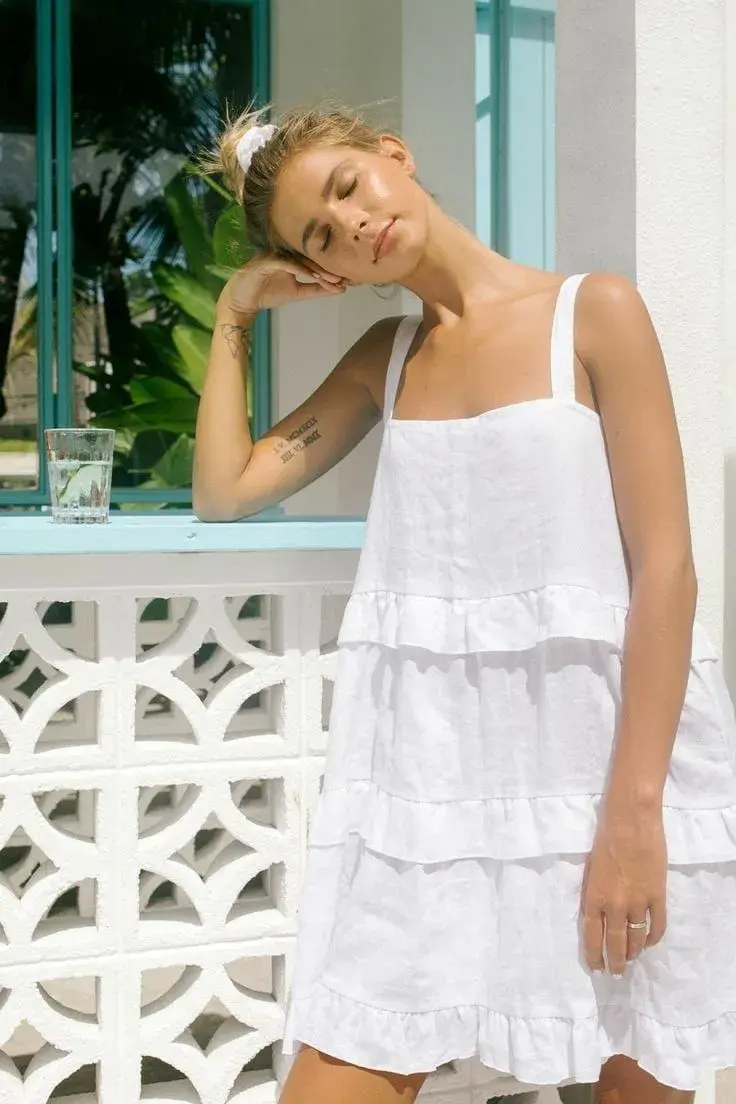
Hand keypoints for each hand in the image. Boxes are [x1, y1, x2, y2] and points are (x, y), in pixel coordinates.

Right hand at [219, 254, 346, 316]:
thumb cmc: (267, 293)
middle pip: (311, 257)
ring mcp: (275, 254)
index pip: (316, 259)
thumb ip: (316, 290)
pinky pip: (286, 263)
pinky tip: (313, 276)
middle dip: (329, 268)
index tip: (350, 278)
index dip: (332, 268)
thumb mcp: (297, 293)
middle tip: (346, 278)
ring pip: (300, 259)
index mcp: (293, 256)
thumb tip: (340, 288)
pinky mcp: (266, 261)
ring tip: (333, 280)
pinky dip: (300, 269)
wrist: (241, 301)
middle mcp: (285, 251)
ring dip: (318, 270)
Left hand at [580, 803, 667, 974]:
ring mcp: (638, 903)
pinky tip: (648, 942)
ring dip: (633, 953)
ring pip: (636, 939)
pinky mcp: (657, 896)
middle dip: (615, 962)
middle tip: (616, 973)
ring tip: (632, 960)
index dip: (594, 954)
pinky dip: (653, 938)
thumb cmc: (605, 838)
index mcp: (594, 897)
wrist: (631, 822)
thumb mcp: (591, 869)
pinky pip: (657, 926)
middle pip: (614, 943)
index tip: (596, 967)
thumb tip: (598, 914)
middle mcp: (614, 905)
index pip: (591, 935)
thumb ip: (594, 893)